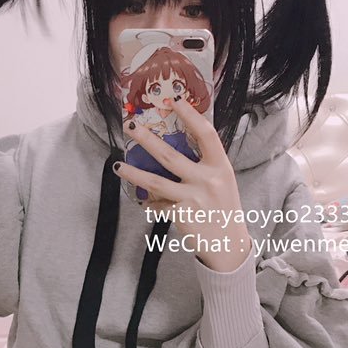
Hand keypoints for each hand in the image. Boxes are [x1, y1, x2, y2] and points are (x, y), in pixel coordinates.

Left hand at [116, 96, 252, 270]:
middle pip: (170, 155)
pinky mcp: (181, 215)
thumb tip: (176, 146)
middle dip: (146, 138)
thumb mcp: (223, 182)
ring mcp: (193, 198)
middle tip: (129, 125)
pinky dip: (151, 203)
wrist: (229, 245)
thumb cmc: (224, 209)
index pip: (206, 134)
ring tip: (117, 164)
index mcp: (221, 167)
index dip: (190, 115)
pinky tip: (146, 202)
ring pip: (155, 182)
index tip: (175, 101)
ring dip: (133, 173)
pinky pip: (158, 205)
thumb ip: (205, 165)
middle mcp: (208, 180)